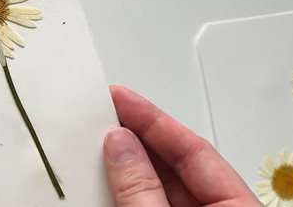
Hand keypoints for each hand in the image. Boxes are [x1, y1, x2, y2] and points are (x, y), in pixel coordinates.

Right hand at [103, 85, 261, 206]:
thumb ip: (142, 188)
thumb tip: (120, 145)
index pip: (195, 150)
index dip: (154, 119)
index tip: (120, 97)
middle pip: (177, 166)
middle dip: (137, 139)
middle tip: (103, 114)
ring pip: (161, 188)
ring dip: (128, 167)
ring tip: (96, 145)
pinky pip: (151, 205)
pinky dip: (128, 191)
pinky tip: (105, 180)